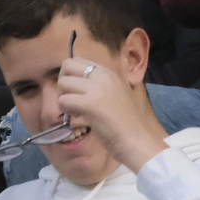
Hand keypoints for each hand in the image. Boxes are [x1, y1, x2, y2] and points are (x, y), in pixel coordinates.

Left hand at [56, 56, 168, 173]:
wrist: (136, 139)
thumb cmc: (126, 122)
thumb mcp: (114, 94)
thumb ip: (98, 86)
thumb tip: (75, 84)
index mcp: (109, 72)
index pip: (77, 60)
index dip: (70, 75)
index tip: (75, 91)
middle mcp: (103, 75)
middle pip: (67, 66)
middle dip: (63, 84)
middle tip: (70, 100)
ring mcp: (97, 88)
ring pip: (63, 83)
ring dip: (63, 99)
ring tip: (75, 111)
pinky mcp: (90, 104)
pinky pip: (64, 100)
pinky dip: (65, 111)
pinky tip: (77, 119)